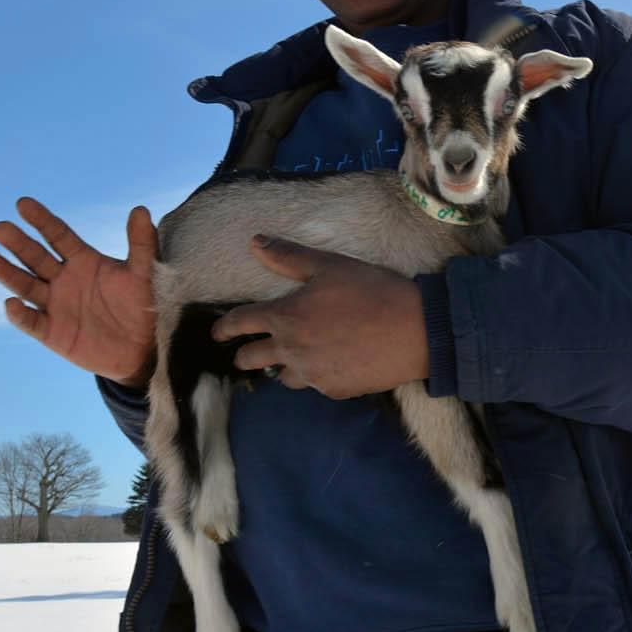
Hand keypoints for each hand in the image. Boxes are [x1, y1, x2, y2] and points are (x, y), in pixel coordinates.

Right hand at [0, 197, 158, 386]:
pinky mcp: (52, 332)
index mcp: (83, 260)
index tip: (22, 203)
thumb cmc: (144, 306)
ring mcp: (55, 305)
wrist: (144, 349)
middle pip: (35, 257)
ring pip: (26, 285)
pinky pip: (32, 322)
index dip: (41, 220)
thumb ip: (142, 243)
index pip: (57, 235)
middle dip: (17, 243)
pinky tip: (11, 303)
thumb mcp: (144, 273)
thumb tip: (140, 209)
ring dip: (6, 272)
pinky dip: (20, 314)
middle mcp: (64, 279)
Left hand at [210, 236, 428, 399]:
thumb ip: (288, 256)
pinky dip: (316, 375)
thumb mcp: (329, 265)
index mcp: (285, 317)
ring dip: (281, 367)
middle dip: (243, 355)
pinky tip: (330, 364)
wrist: (415, 330)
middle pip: (251, 358)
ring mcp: (312, 374)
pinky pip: (314, 385)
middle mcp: (291, 350)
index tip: (216, 334)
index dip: (223, 328)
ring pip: (282, 377)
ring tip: (291, 359)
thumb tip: (254, 242)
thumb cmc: (371, 291)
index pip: (240, 323)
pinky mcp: (334, 390)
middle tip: (244, 353)